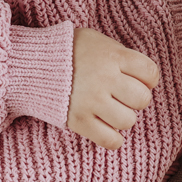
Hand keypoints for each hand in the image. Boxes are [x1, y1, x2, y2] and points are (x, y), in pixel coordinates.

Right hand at [68, 27, 160, 149]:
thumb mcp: (96, 40)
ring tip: (110, 110)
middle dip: (136, 99)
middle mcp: (105, 78)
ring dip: (122, 117)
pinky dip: (113, 138)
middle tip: (122, 96)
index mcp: (113, 56)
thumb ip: (118, 55)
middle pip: (142, 99)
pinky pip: (111, 140)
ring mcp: (92, 101)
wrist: (31, 64)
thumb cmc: (67, 50)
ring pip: (128, 121)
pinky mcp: (79, 120)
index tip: (138, 80)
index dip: (148, 79)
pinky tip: (106, 127)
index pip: (150, 73)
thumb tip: (140, 75)